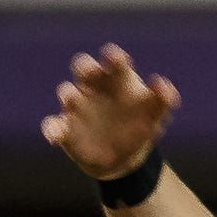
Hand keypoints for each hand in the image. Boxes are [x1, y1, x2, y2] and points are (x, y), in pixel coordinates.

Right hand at [43, 43, 179, 179]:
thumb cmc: (141, 127)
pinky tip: (54, 137)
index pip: (114, 62)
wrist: (126, 159)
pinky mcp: (66, 128)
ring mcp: (78, 107)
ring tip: (72, 101)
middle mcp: (94, 88)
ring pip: (67, 92)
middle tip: (91, 72)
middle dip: (86, 67)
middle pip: (84, 67)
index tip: (114, 57)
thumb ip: (163, 99)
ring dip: (69, 95)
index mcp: (117, 80)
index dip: (113, 57)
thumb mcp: (157, 115)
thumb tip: (162, 84)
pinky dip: (53, 129)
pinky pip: (54, 125)